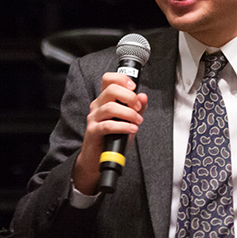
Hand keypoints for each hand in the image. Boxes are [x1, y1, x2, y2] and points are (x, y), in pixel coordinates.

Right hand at [72, 72, 147, 194]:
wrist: (98, 158)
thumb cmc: (112, 138)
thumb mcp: (128, 121)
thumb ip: (137, 108)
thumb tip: (143, 96)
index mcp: (105, 100)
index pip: (108, 79)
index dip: (121, 79)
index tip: (133, 87)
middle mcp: (97, 105)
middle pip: (111, 90)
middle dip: (129, 97)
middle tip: (138, 107)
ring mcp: (93, 118)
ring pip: (110, 107)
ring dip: (128, 114)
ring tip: (137, 121)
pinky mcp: (93, 131)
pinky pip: (108, 125)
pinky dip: (123, 126)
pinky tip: (131, 129)